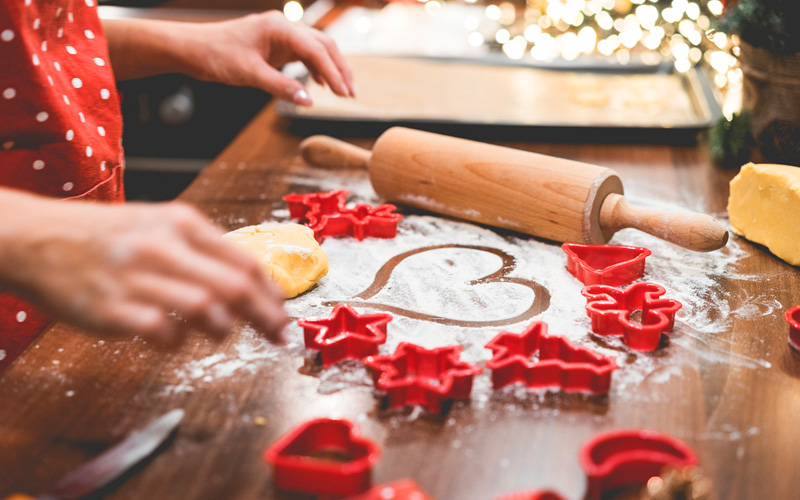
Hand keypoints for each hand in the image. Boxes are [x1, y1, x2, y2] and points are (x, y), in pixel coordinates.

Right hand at [1, 197, 287, 344]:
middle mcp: (164, 246)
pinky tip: (174, 338)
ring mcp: (137, 277)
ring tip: (220, 333)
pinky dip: (177, 341)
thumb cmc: (107, 236)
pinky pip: (162, 331)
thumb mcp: (160, 225)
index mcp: (182, 223)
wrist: (38, 238)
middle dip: (265, 316)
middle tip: (277, 334)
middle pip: (235, 286)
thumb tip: (251, 284)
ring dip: (223, 329)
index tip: (284, 313)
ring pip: (205, 307)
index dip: (273, 294)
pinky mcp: (112, 308)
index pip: (245, 261)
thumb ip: (203, 250)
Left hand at [183, 11, 353, 105]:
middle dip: (339, 68)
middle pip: (323, 45)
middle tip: (350, 93)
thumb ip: (281, 87)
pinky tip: (321, 83)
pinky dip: (316, 67)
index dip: (334, 72)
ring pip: (316, 48)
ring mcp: (280, 34)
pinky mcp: (275, 44)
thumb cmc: (216, 56)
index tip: (344, 93)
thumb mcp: (249, 75)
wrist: (193, 49)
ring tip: (342, 90)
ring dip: (331, 68)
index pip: (316, 50)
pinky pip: (303, 53)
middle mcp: (283, 27)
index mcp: (279, 28)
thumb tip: (308, 102)